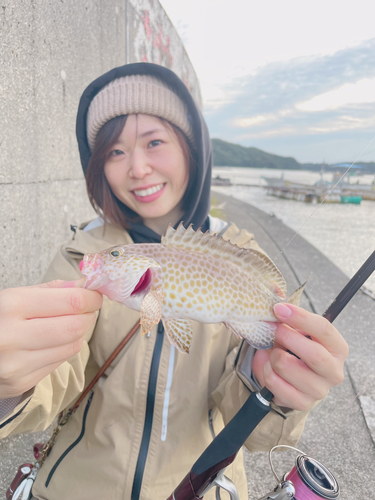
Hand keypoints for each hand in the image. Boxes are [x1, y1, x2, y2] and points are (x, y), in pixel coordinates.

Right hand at [0, 279, 102, 398]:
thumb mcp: (15, 296)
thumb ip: (53, 290)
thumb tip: (87, 285)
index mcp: (11, 305)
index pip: (72, 301)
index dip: (92, 297)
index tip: (95, 295)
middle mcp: (12, 336)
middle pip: (76, 327)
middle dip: (89, 315)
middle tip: (88, 309)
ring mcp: (16, 364)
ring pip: (72, 346)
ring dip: (78, 333)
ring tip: (67, 324)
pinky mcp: (21, 383)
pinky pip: (59, 362)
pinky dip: (64, 349)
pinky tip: (51, 342)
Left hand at [252, 303, 348, 410]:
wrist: (290, 378)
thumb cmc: (295, 348)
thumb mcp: (295, 328)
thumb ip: (287, 309)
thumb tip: (273, 288)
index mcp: (338, 347)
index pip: (324, 329)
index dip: (300, 317)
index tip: (278, 308)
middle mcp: (334, 371)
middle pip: (312, 353)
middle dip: (286, 338)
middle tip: (273, 330)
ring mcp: (319, 390)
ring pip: (287, 367)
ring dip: (272, 354)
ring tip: (272, 351)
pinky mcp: (301, 403)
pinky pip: (275, 384)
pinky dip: (265, 371)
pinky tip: (269, 366)